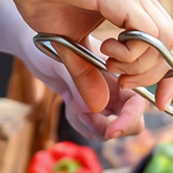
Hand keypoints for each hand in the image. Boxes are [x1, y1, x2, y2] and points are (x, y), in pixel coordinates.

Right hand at [0, 0, 172, 113]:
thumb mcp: (69, 46)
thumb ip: (87, 74)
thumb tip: (98, 106)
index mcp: (135, 4)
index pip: (170, 43)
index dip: (169, 76)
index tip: (159, 100)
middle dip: (152, 75)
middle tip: (120, 78)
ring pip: (166, 41)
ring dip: (140, 65)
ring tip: (109, 63)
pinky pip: (148, 33)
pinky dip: (132, 53)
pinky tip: (106, 50)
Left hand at [29, 34, 148, 140]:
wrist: (34, 43)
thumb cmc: (51, 40)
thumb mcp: (67, 56)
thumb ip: (85, 79)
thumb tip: (100, 107)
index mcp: (121, 73)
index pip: (138, 104)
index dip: (129, 120)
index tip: (110, 131)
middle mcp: (118, 88)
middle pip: (131, 123)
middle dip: (108, 127)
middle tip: (83, 115)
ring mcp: (105, 100)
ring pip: (108, 129)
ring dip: (89, 124)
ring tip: (71, 101)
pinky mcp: (90, 108)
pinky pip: (92, 128)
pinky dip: (79, 122)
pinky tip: (68, 101)